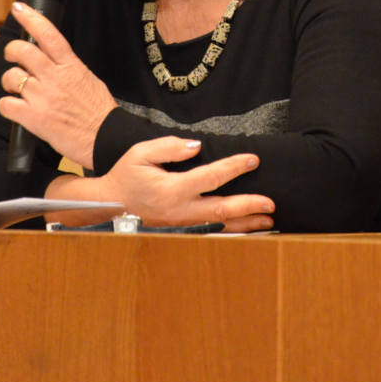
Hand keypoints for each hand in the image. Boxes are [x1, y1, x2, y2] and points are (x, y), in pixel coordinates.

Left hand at [0, 1, 116, 168]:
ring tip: (18, 90)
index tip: (18, 9)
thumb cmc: (99, 112)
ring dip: (10, 82)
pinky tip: (16, 109)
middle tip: (13, 57)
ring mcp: (42, 98)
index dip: (31, 18)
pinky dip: (7, 106)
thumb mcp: (89, 80)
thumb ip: (68, 67)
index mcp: (71, 66)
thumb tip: (51, 59)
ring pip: (10, 77)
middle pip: (22, 51)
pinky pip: (5, 104)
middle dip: (11, 51)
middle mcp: (55, 78)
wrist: (105, 139)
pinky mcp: (33, 118)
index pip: (48, 35)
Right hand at [104, 137, 274, 232]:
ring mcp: (182, 225)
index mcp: (172, 189)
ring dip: (246, 225)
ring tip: (269, 221)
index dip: (234, 167)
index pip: (211, 177)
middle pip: (222, 209)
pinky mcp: (182, 232)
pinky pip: (212, 235)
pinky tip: (247, 232)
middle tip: (271, 203)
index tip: (252, 160)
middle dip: (250, 205)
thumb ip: (169, 147)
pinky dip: (232, 234)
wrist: (109, 206)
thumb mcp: (140, 153)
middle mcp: (181, 211)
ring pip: (220, 227)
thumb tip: (196, 146)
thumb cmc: (126, 177)